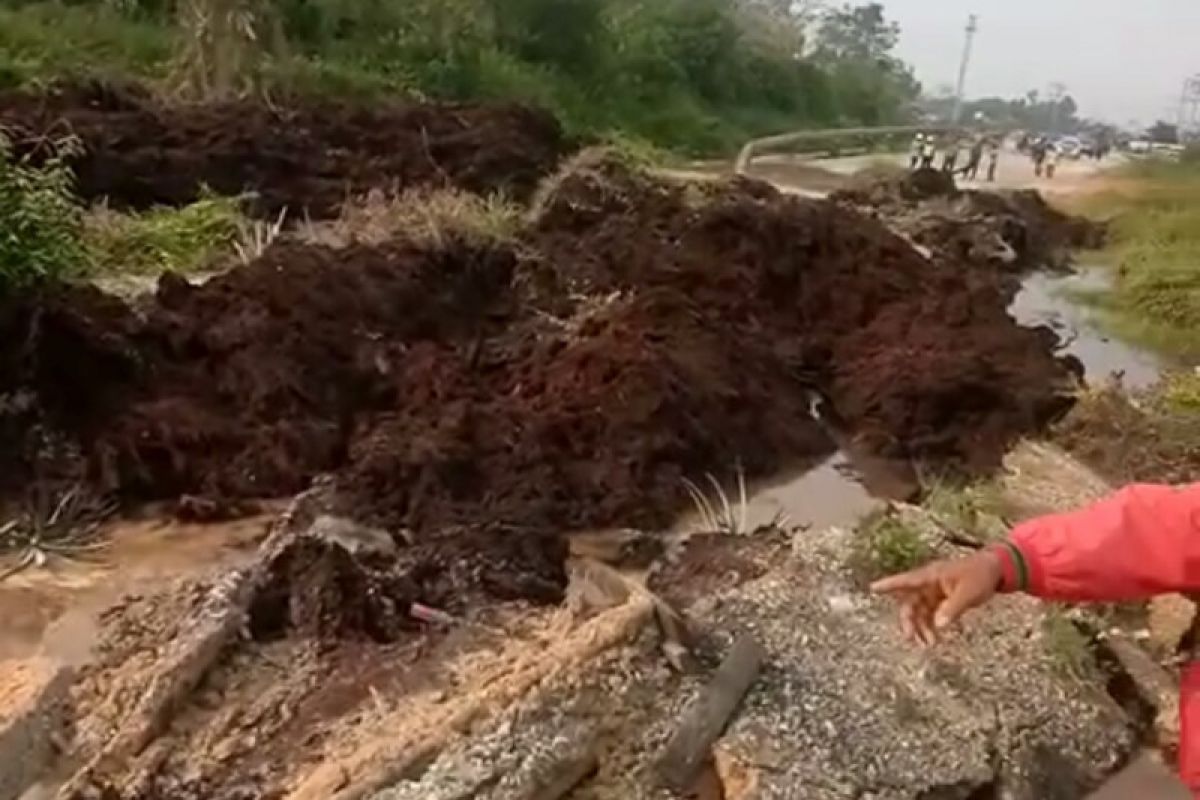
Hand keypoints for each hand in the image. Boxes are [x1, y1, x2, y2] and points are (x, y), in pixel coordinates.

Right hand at [870, 550, 1002, 644]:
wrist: (995, 570)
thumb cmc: (979, 576)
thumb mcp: (968, 593)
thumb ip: (953, 609)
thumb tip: (938, 625)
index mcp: (931, 576)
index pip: (906, 581)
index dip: (889, 585)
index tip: (873, 588)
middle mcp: (929, 584)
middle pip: (910, 602)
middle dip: (909, 621)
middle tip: (911, 638)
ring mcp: (934, 592)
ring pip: (919, 611)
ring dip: (921, 627)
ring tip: (929, 644)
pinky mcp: (942, 599)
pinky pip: (930, 614)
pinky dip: (931, 626)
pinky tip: (936, 638)